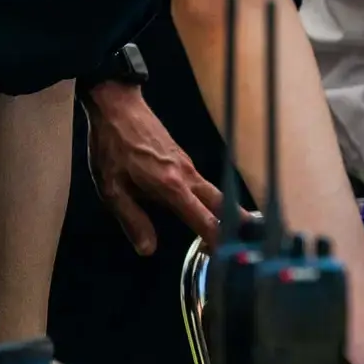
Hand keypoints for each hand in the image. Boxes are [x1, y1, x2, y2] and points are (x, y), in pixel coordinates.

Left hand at [84, 81, 227, 254]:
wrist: (119, 108)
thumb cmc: (112, 147)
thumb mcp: (112, 189)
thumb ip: (133, 220)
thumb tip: (148, 249)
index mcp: (171, 186)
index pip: (202, 218)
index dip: (217, 238)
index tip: (229, 254)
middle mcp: (187, 176)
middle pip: (220, 204)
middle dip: (237, 224)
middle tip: (251, 243)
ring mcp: (187, 165)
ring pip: (214, 192)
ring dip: (225, 212)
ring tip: (235, 230)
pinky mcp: (183, 158)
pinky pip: (202, 183)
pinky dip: (210, 199)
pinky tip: (205, 207)